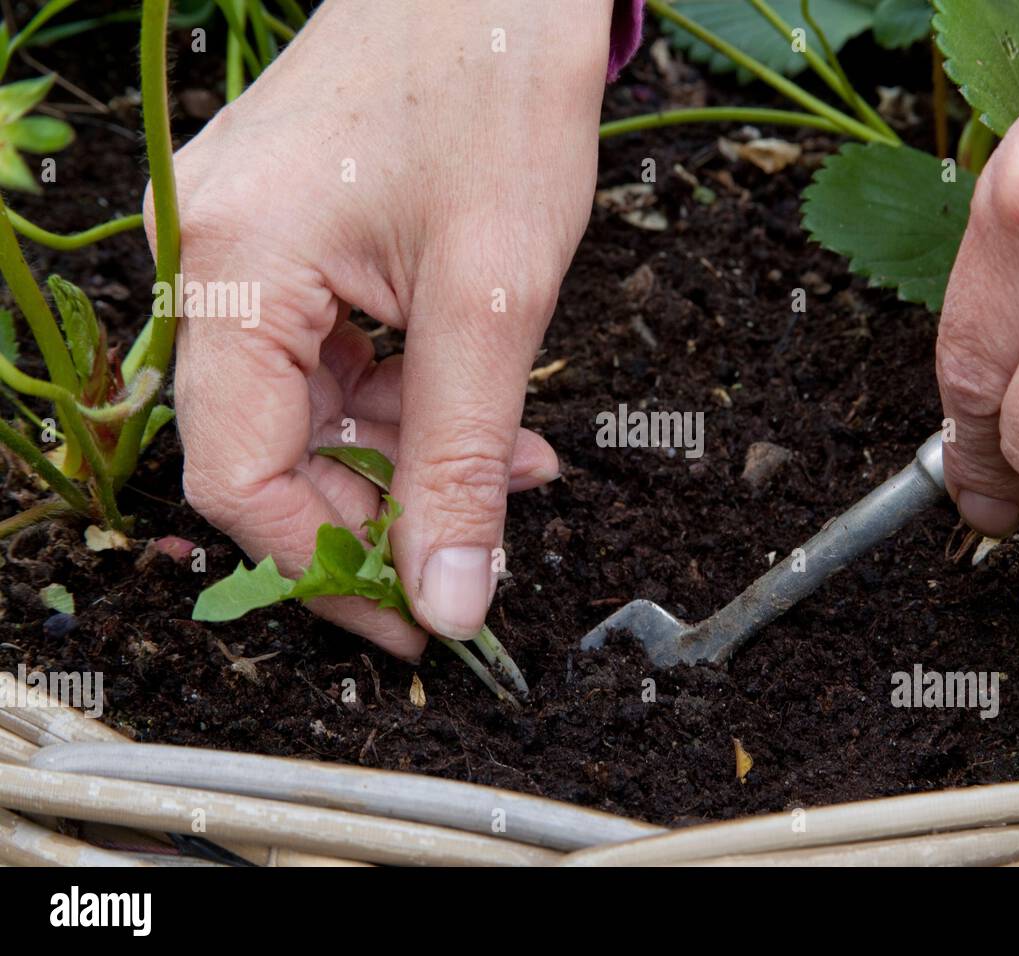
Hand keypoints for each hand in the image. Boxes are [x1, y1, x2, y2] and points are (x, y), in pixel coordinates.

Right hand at [146, 0, 613, 658]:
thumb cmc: (495, 89)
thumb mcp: (492, 297)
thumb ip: (462, 459)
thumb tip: (449, 600)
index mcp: (230, 267)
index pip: (236, 476)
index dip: (322, 571)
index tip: (415, 620)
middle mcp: (212, 261)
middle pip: (271, 454)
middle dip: (381, 515)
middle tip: (479, 549)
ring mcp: (250, 251)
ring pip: (314, 417)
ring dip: (413, 461)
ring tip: (517, 470)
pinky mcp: (297, 247)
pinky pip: (336, 365)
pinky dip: (410, 406)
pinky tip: (490, 421)